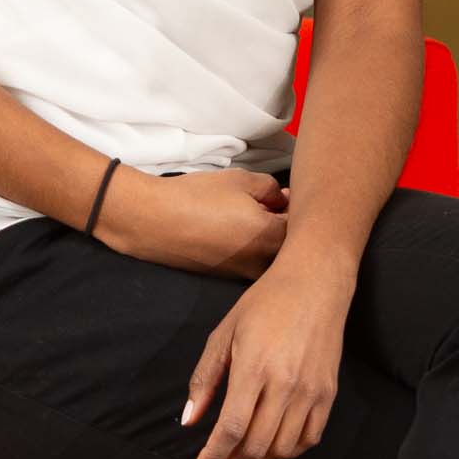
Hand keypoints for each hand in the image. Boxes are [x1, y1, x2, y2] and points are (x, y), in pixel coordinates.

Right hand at [96, 162, 290, 277]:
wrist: (153, 221)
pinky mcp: (228, 277)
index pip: (304, 226)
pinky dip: (253, 248)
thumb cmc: (198, 197)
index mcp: (272, 238)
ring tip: (254, 215)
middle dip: (288, 225)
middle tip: (275, 203)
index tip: (289, 194)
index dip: (299, 207)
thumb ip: (272, 189)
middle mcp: (264, 264)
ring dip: (271, 239)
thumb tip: (282, 199)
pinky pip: (253, 263)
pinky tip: (237, 230)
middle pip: (292, 247)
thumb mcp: (242, 180)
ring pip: (272, 258)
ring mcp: (245, 275)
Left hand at [181, 255, 353, 458]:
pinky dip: (288, 451)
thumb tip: (189, 421)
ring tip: (242, 455)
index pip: (230, 429)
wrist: (315, 283)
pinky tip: (272, 445)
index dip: (213, 457)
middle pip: (256, 445)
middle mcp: (285, 385)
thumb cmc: (264, 304)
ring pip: (283, 448)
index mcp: (253, 369)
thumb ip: (204, 380)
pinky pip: (309, 438)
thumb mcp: (223, 334)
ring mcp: (310, 392)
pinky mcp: (328, 393)